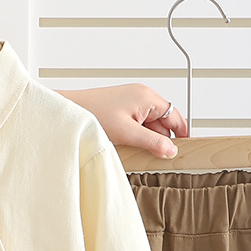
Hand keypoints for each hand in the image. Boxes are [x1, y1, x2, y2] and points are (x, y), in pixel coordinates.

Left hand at [58, 84, 187, 157]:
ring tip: (131, 147)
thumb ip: (152, 142)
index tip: (180, 150)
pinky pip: (137, 123)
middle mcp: (141, 95)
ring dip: (144, 138)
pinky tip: (124, 142)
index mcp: (148, 97)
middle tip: (151, 155)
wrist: (69, 110)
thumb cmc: (93, 114)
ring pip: (149, 124)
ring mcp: (131, 101)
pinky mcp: (121, 107)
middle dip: (158, 139)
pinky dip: (135, 134)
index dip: (179, 134)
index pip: (175, 116)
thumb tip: (171, 150)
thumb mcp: (127, 133)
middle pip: (162, 122)